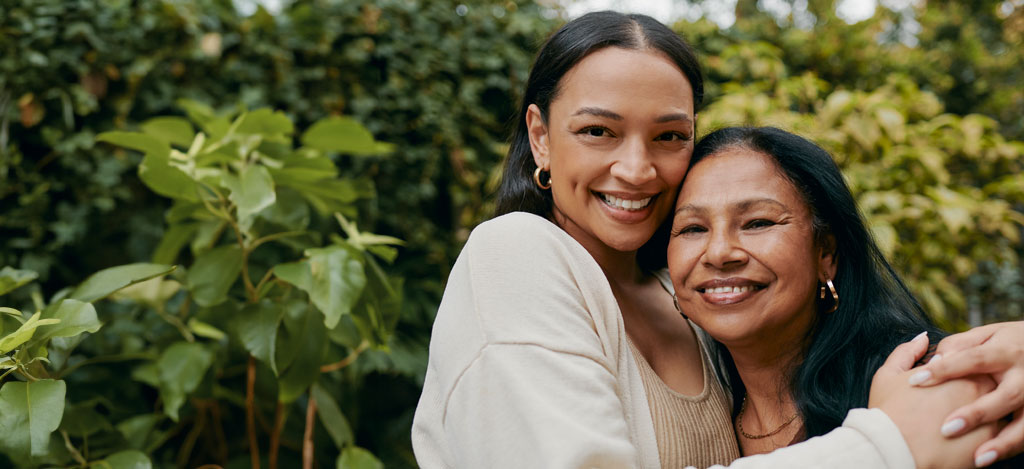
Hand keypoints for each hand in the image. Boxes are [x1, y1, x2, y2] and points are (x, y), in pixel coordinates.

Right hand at [870, 332, 1000, 468]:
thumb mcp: (888, 375)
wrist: (895, 451)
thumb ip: (907, 352)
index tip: (948, 379)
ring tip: (958, 420)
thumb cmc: (889, 413)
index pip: (974, 362)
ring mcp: (990, 420)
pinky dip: (985, 436)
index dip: (960, 370)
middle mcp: (982, 393)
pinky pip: (996, 438)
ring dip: (985, 414)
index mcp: (961, 372)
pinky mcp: (990, 446)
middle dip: (976, 390)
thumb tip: (922, 339)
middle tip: (954, 399)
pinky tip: (965, 440)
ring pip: (997, 412)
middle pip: (990, 385)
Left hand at [906, 322, 1023, 466]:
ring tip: (979, 458)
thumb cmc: (1006, 342)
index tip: (916, 381)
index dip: (944, 369)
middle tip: (947, 428)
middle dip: (977, 414)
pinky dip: (1009, 447)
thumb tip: (935, 359)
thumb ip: (960, 345)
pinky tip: (986, 458)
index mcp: (1006, 351)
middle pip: (1005, 396)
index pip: (972, 359)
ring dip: (1002, 442)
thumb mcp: (986, 335)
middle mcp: (1023, 375)